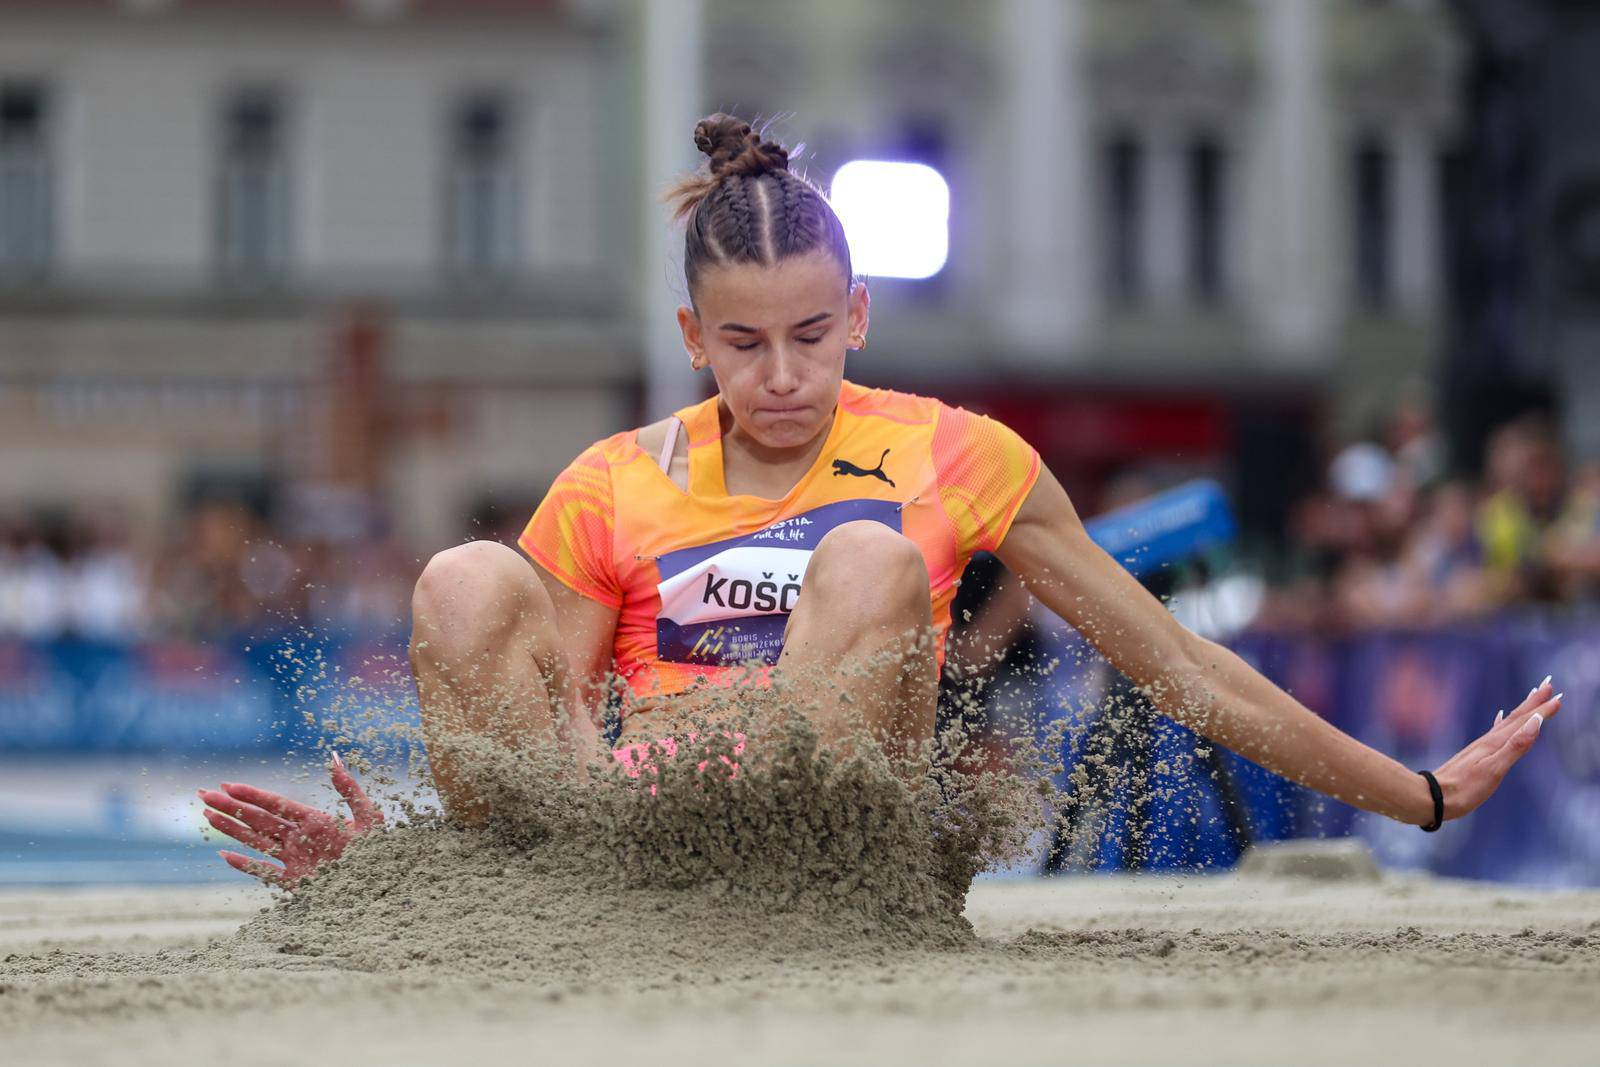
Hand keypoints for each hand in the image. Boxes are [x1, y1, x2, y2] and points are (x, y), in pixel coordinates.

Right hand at [197, 751, 382, 886]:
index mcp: (316, 820)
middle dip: (231, 806)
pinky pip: (264, 872)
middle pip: (259, 819)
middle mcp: (301, 838)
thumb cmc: (379, 852)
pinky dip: (244, 864)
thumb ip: (350, 789)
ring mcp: (295, 860)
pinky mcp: (295, 883)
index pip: (277, 804)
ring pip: (255, 841)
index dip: (252, 794)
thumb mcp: (369, 817)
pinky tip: (223, 854)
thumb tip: (334, 757)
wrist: (383, 887)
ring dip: (231, 828)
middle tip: (204, 793)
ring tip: (207, 814)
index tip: (228, 784)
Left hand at [1430, 676, 1561, 822]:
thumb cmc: (1465, 788)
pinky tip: (1500, 718)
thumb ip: (1516, 746)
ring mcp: (1482, 746)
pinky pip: (1495, 731)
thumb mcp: (1495, 769)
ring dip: (1522, 709)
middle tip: (1549, 684)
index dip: (1542, 710)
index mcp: (1495, 743)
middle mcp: (1489, 740)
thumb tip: (1535, 721)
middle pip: (1515, 716)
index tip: (1558, 697)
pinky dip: (1502, 722)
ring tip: (1532, 696)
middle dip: (1534, 701)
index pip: (1523, 722)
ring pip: (1507, 722)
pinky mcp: (1476, 754)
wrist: (1434, 797)